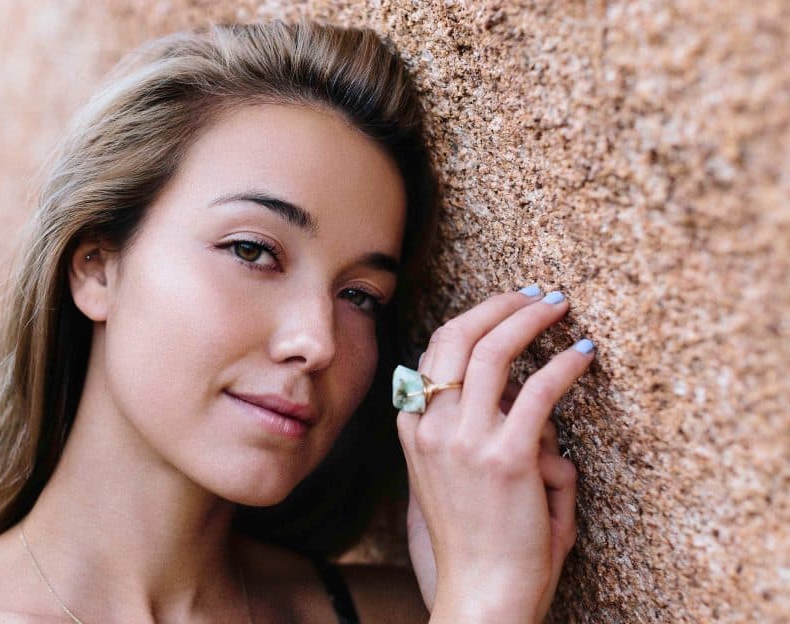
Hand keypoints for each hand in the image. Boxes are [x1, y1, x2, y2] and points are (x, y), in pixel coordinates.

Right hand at [397, 288, 592, 621]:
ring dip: (528, 318)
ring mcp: (465, 440)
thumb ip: (468, 431)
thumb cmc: (473, 541)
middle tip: (533, 295)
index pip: (434, 352)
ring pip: (492, 351)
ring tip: (558, 305)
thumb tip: (521, 399)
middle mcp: (430, 427)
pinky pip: (539, 391)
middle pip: (457, 337)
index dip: (472, 320)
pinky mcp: (508, 458)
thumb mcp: (447, 477)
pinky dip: (564, 364)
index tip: (504, 307)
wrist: (481, 593)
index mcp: (413, 430)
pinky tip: (584, 354)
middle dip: (498, 305)